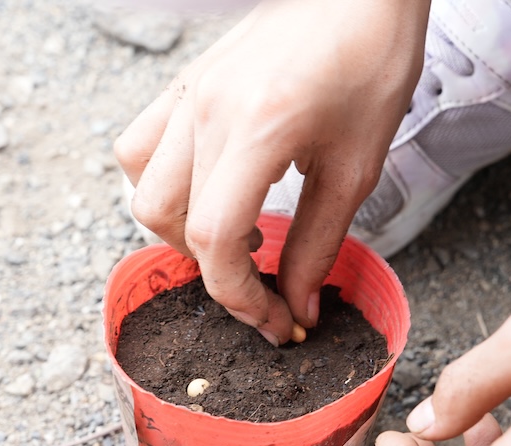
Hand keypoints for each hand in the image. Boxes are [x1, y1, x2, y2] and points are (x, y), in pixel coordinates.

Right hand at [115, 0, 427, 343]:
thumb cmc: (371, 60)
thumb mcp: (357, 164)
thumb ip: (320, 242)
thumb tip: (296, 305)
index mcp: (257, 130)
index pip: (214, 239)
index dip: (240, 297)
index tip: (273, 320)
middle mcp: (206, 111)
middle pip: (169, 222)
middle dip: (214, 271)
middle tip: (260, 280)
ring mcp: (187, 93)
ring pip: (142, 187)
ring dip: (178, 230)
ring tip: (231, 235)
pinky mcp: (184, 83)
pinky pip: (139, 146)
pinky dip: (160, 184)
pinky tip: (206, 190)